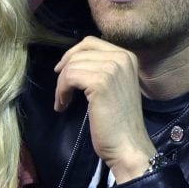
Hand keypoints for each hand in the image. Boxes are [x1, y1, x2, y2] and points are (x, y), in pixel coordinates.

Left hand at [54, 36, 155, 182]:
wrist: (128, 145)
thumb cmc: (119, 123)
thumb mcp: (114, 87)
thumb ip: (102, 70)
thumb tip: (75, 61)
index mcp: (127, 56)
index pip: (90, 42)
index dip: (72, 55)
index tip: (62, 71)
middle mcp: (122, 57)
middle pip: (79, 52)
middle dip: (64, 70)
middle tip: (60, 89)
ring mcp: (112, 68)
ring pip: (72, 65)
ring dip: (61, 85)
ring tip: (62, 102)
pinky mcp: (100, 82)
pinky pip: (69, 78)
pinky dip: (61, 91)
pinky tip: (63, 105)